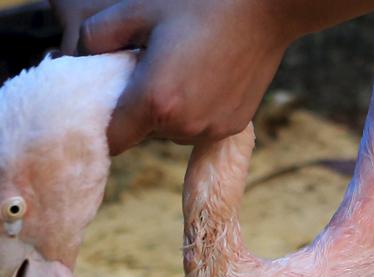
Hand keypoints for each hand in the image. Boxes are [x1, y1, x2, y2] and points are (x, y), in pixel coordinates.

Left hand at [52, 0, 299, 154]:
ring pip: (173, 131)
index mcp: (155, 101)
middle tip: (149, 68)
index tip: (104, 105)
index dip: (102, 126)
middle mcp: (185, 126)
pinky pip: (201, 126)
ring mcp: (213, 129)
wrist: (266, 10)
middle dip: (139, 107)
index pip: (112, 140)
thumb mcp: (136, 9)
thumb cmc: (201, 4)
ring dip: (169, 110)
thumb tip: (82, 58)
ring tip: (182, 70)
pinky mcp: (234, 127)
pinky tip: (206, 76)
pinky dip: (196, 108)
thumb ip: (95, 36)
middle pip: (144, 133)